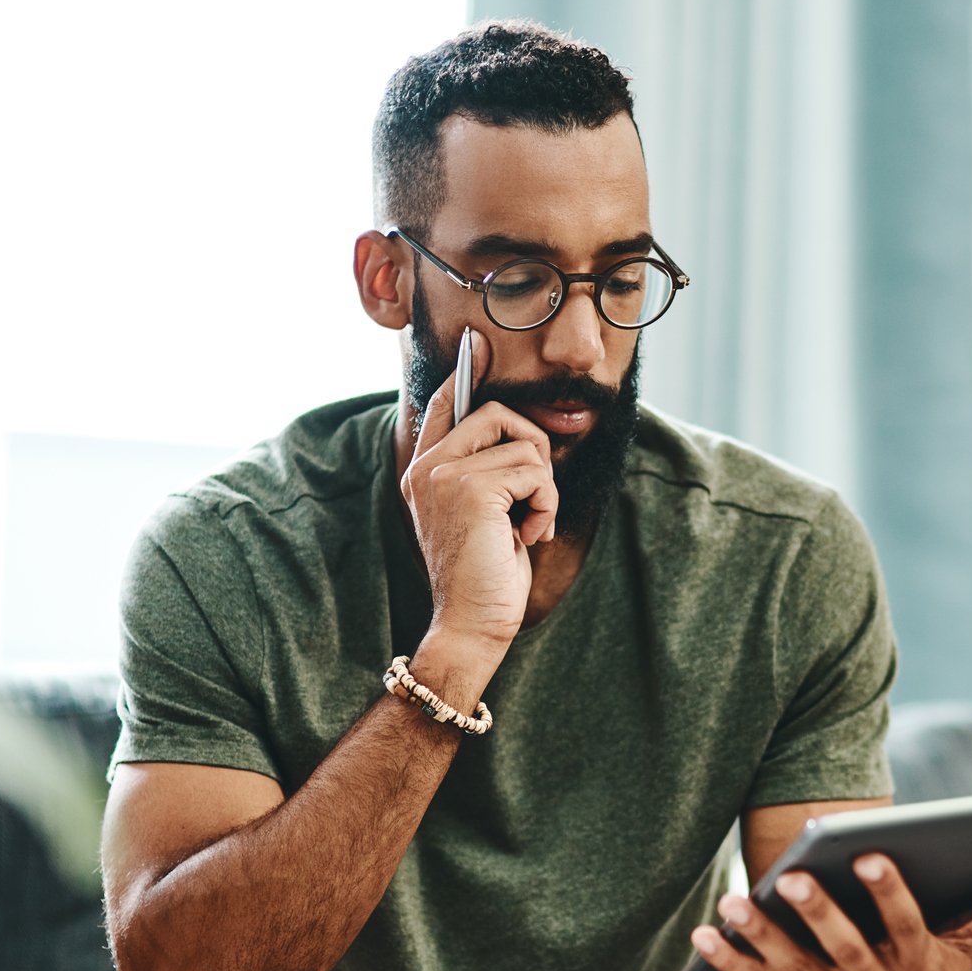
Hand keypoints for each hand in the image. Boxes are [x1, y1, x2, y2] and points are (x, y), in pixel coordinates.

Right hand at [400, 328, 560, 655]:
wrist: (471, 625)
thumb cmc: (485, 578)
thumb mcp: (487, 516)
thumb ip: (492, 472)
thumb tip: (524, 432)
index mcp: (425, 472)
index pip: (445, 404)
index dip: (466, 373)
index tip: (477, 345)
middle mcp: (428, 467)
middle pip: (497, 412)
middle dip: (533, 452)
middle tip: (533, 499)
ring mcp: (445, 475)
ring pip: (524, 445)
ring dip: (544, 489)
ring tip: (527, 524)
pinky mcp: (471, 489)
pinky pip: (536, 472)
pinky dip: (546, 505)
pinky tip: (528, 536)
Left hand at [691, 855, 971, 970]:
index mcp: (916, 966)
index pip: (904, 927)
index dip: (888, 893)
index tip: (869, 855)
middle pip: (843, 949)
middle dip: (819, 915)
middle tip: (794, 878)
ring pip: (792, 967)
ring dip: (762, 936)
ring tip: (736, 900)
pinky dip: (729, 962)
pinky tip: (702, 934)